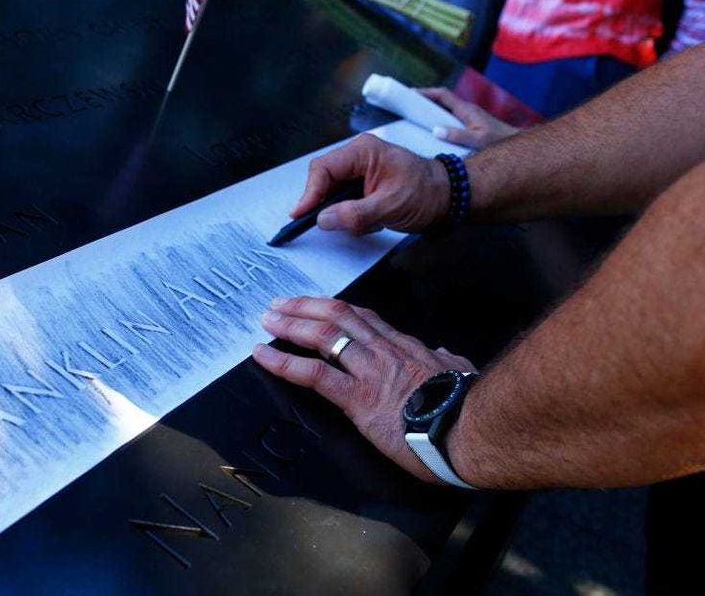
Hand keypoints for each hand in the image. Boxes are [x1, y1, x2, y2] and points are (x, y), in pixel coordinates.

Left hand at [252, 296, 476, 483]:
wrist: (472, 431)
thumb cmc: (469, 408)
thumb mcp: (459, 373)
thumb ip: (445, 360)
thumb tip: (442, 351)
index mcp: (405, 348)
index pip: (364, 318)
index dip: (334, 309)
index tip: (316, 305)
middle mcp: (384, 352)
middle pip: (337, 316)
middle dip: (304, 307)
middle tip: (279, 304)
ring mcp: (369, 372)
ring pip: (322, 336)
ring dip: (289, 325)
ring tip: (267, 321)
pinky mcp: (358, 398)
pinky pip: (314, 374)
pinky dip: (283, 361)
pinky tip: (263, 355)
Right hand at [291, 134, 450, 233]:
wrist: (449, 196)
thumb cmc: (426, 194)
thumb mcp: (390, 207)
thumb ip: (354, 214)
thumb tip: (323, 219)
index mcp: (363, 151)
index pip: (323, 169)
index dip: (309, 193)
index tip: (301, 214)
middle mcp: (358, 155)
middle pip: (324, 179)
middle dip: (327, 204)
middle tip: (331, 224)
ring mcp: (361, 169)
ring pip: (333, 192)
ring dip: (343, 211)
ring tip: (366, 221)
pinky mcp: (364, 182)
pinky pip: (345, 198)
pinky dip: (352, 213)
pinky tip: (371, 219)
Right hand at [418, 87, 519, 148]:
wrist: (515, 142)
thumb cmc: (498, 141)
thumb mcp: (478, 140)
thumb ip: (458, 135)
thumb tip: (435, 130)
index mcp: (466, 109)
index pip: (442, 95)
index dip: (425, 92)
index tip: (409, 93)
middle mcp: (466, 109)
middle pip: (440, 99)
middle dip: (423, 98)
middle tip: (404, 102)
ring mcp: (467, 115)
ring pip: (444, 107)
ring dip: (429, 108)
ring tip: (411, 113)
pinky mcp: (469, 122)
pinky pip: (448, 116)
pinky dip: (436, 117)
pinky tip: (429, 127)